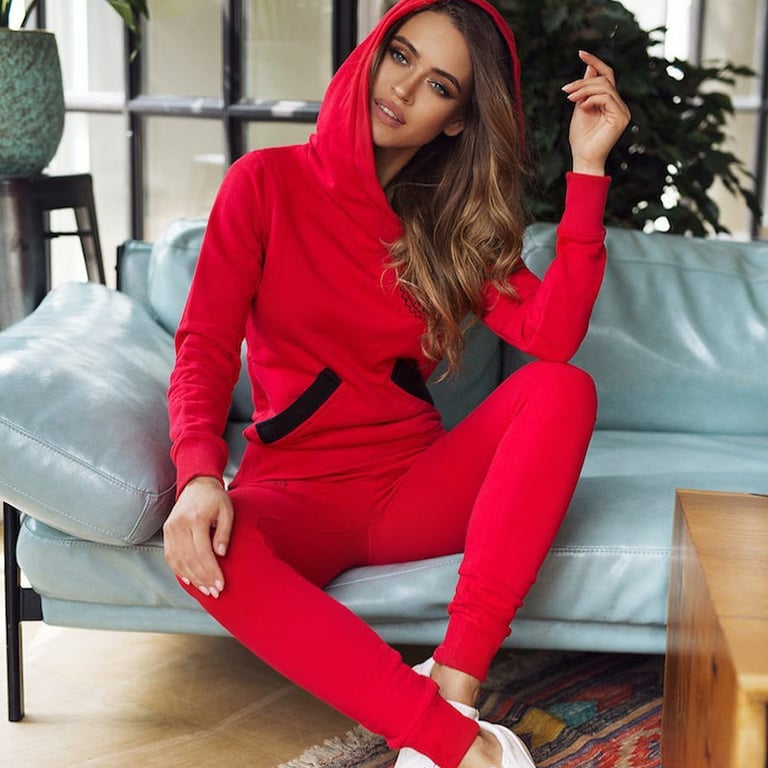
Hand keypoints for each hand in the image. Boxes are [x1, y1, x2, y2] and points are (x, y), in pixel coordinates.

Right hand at [163, 475, 233, 598]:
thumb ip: (224, 532)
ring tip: (205, 589)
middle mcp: (179, 525)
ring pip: (179, 561)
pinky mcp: (166, 532)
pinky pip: (171, 557)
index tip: (221, 584)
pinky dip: (180, 571)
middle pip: (190, 560)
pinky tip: (191, 581)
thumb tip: (220, 554)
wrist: (196, 485)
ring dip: (192, 579)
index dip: (211, 571)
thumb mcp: (227, 511)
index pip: (202, 552)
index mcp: (195, 519)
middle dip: (203, 579)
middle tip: (215, 592)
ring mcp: (170, 529)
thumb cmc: (215, 499)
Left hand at [562, 50, 630, 175]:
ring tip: (570, 97)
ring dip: (584, 89)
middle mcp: (619, 104)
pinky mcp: (621, 117)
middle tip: (566, 89)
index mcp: (610, 101)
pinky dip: (592, 99)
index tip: (581, 53)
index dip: (595, 62)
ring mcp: (622, 111)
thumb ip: (586, 90)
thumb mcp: (580, 107)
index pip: (606, 75)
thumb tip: (590, 67)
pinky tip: (582, 107)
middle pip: (604, 80)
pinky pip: (607, 98)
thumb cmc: (581, 137)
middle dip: (583, 82)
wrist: (583, 157)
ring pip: (605, 87)